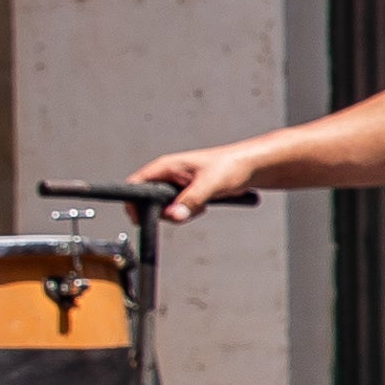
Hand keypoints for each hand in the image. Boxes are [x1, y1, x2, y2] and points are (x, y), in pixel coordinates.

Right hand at [129, 143, 263, 225]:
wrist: (250, 168)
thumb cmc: (231, 165)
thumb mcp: (210, 184)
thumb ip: (191, 200)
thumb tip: (174, 215)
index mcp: (166, 167)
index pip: (135, 185)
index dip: (134, 203)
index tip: (142, 218)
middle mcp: (167, 175)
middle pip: (149, 202)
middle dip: (165, 212)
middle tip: (185, 210)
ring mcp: (177, 186)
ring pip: (166, 209)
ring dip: (182, 213)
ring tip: (201, 204)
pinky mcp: (187, 194)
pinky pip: (180, 210)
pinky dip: (191, 213)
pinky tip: (204, 205)